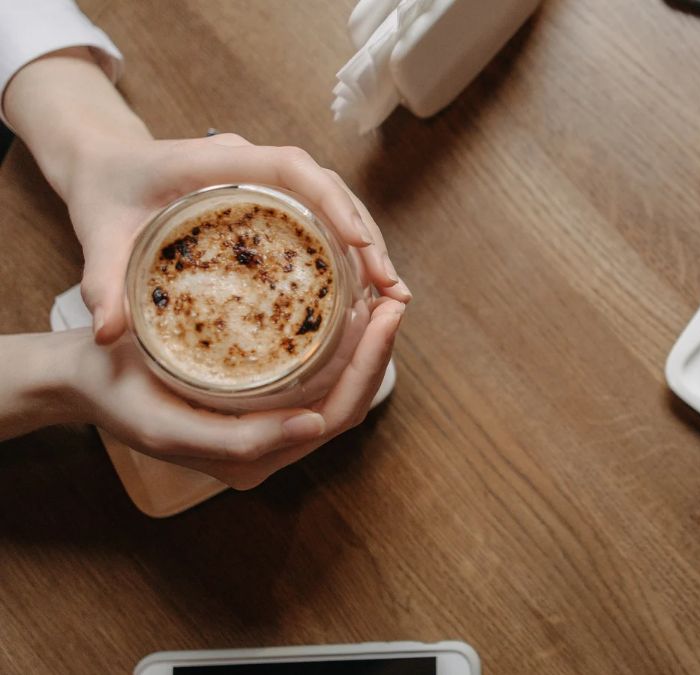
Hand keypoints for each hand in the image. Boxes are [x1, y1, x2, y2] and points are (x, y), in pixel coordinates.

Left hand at [66, 133, 411, 342]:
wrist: (104, 166)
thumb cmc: (103, 195)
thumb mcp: (98, 237)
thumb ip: (103, 283)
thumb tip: (108, 337)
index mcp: (217, 161)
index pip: (292, 167)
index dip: (332, 202)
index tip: (359, 244)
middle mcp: (251, 162)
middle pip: (327, 185)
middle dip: (365, 232)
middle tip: (389, 285)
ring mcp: (266, 177)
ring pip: (332, 198)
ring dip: (365, 240)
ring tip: (389, 291)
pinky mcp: (272, 197)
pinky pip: (320, 212)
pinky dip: (347, 244)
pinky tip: (362, 286)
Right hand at [67, 298, 406, 488]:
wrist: (80, 378)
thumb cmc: (116, 392)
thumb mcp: (166, 424)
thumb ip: (238, 440)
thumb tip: (314, 426)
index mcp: (254, 459)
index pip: (338, 413)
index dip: (370, 364)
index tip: (386, 312)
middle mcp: (270, 448)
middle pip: (349, 401)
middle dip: (379, 348)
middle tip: (394, 295)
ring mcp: (269, 426)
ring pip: (338, 388)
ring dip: (366, 345)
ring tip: (382, 296)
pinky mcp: (261, 402)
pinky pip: (316, 377)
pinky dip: (340, 343)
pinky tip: (349, 305)